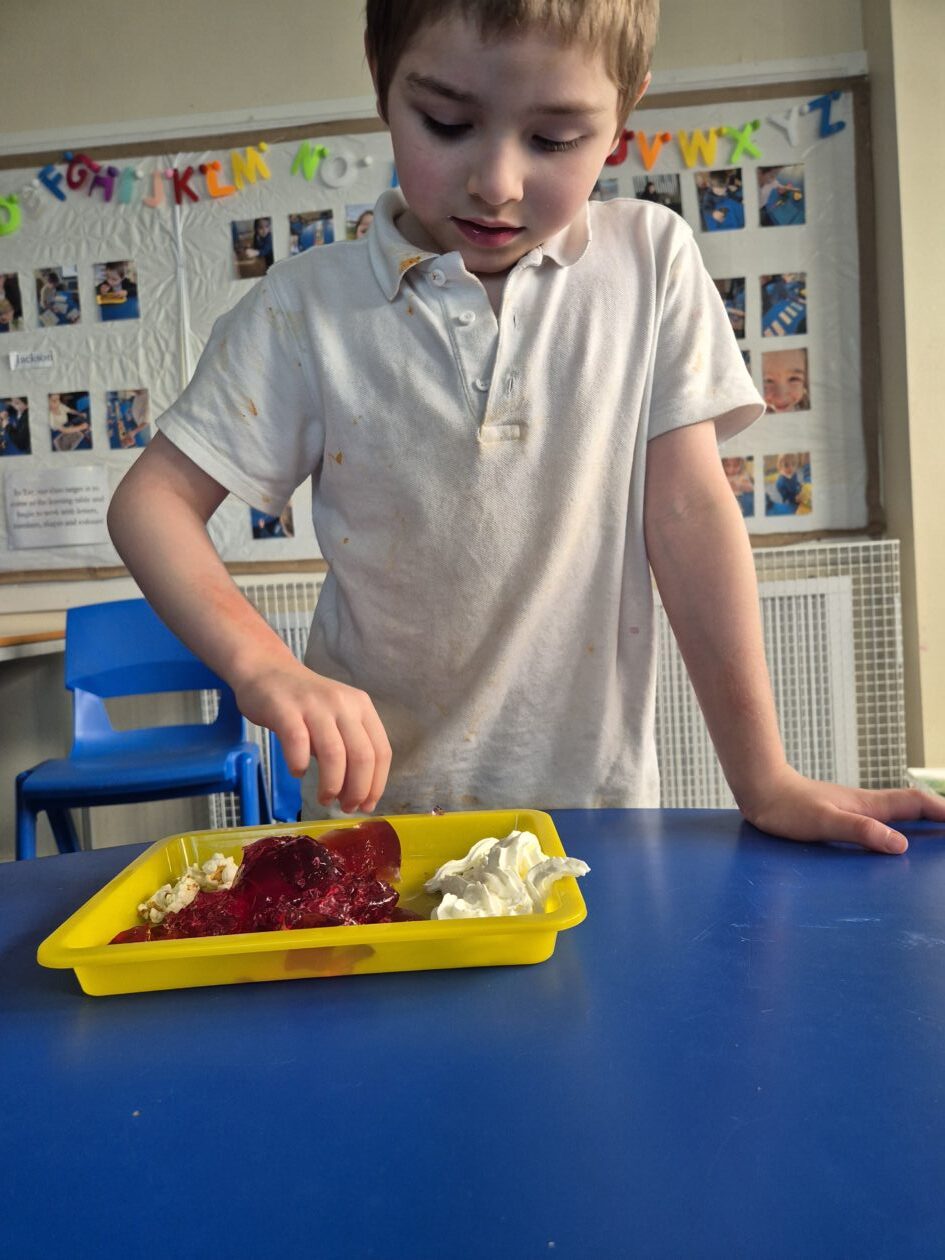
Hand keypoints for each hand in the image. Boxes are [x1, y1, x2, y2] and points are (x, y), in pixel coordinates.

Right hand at [232, 659, 391, 814]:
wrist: (266, 669)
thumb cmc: (303, 703)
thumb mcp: (336, 718)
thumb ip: (349, 748)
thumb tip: (358, 793)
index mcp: (362, 707)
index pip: (381, 751)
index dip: (377, 784)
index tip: (367, 806)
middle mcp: (343, 703)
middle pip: (362, 756)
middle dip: (357, 790)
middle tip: (345, 808)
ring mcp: (315, 705)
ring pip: (334, 753)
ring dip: (332, 785)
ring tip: (324, 798)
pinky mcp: (285, 709)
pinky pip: (298, 743)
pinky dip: (300, 764)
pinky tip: (297, 772)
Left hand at [738, 765, 944, 853]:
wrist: (759, 789)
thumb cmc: (788, 808)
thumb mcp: (826, 823)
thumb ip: (862, 831)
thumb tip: (901, 845)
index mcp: (867, 805)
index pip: (914, 803)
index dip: (941, 811)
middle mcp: (864, 804)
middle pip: (910, 806)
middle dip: (936, 814)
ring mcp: (851, 808)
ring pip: (894, 812)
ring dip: (917, 820)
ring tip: (933, 835)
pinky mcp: (837, 815)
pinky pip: (875, 820)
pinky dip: (893, 826)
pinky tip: (887, 837)